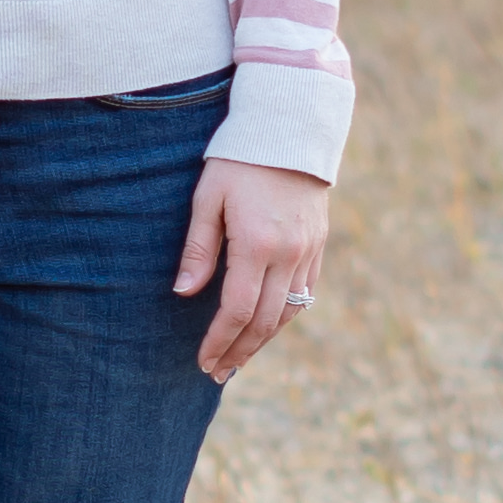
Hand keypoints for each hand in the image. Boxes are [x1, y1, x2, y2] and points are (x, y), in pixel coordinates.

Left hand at [173, 159, 329, 379]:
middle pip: (264, 321)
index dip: (219, 341)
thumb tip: (183, 293)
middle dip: (239, 351)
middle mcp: (289, 254)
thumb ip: (199, 248)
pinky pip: (305, 292)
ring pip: (289, 312)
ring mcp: (308, 251)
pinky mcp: (319, 244)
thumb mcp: (208, 197)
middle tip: (217, 373)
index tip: (203, 361)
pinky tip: (266, 327)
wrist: (291, 129)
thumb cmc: (239, 159)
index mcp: (257, 244)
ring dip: (263, 340)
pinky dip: (285, 316)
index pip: (237, 310)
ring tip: (238, 359)